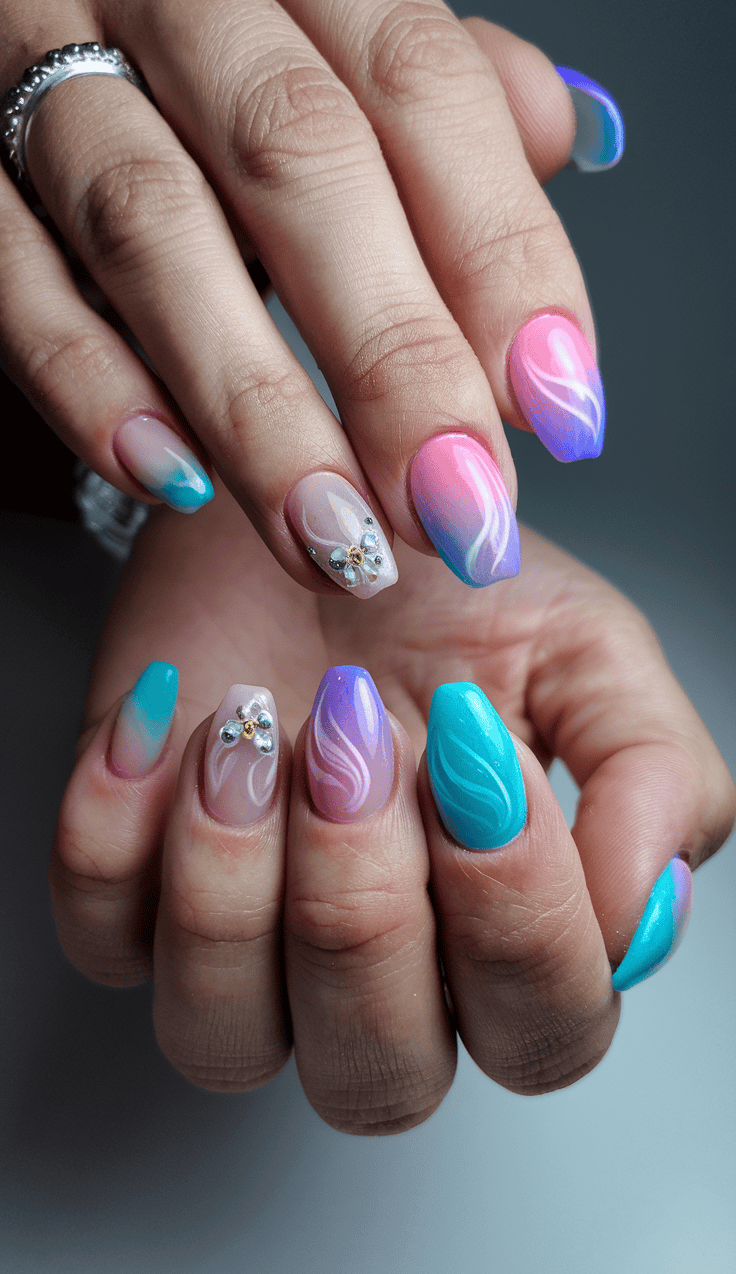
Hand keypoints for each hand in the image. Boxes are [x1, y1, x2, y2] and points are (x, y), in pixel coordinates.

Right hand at [1, 0, 619, 595]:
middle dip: (391, 354)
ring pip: (150, 229)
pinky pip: (11, 277)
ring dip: (254, 408)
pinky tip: (174, 479)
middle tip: (456, 504)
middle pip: (296, 159)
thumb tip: (574, 133)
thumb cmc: (194, 35)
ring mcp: (35, 67)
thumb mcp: (324, 25)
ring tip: (336, 536)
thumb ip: (440, 84)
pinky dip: (92, 386)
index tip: (559, 404)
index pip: (418, 82)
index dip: (501, 250)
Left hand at [50, 490, 734, 1131]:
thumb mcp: (589, 651)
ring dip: (233, 883)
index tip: (479, 747)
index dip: (516, 913)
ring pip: (219, 1040)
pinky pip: (99, 932)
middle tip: (356, 740)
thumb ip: (654, 778)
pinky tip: (171, 715)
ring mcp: (240, 944)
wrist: (314, 499)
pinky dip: (117, 823)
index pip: (541, 1030)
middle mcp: (375, 970)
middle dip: (362, 908)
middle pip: (379, 1078)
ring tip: (254, 727)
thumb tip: (642, 914)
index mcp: (503, 933)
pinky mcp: (127, 886)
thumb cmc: (449, 589)